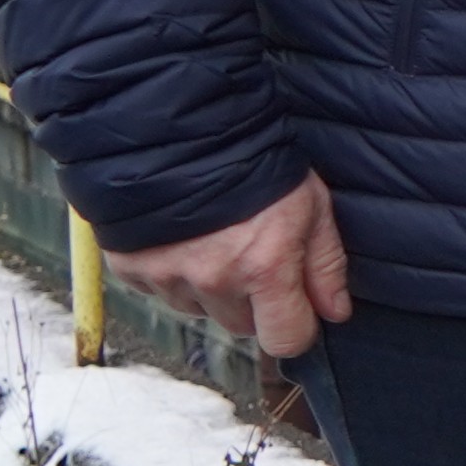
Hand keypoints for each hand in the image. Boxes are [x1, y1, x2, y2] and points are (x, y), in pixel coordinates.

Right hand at [106, 173, 353, 354]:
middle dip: (253, 302)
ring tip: (214, 237)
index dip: (295, 327)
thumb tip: (335, 313)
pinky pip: (159, 292)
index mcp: (264, 268)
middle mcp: (213, 279)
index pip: (285, 340)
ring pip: (200, 309)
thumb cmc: (256, 161)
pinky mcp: (130, 267)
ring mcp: (167, 275)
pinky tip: (181, 236)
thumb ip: (325, 265)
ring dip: (210, 287)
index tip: (295, 308)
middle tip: (252, 254)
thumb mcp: (310, 204)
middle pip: (242, 326)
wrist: (178, 125)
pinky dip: (172, 272)